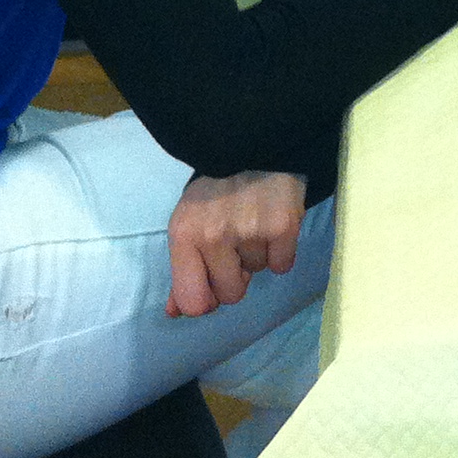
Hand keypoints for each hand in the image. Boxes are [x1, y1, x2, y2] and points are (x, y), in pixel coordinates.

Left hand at [165, 169, 307, 317]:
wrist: (254, 144)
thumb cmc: (215, 190)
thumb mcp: (190, 225)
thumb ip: (182, 270)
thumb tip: (175, 313)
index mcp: (184, 236)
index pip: (193, 301)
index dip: (208, 298)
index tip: (215, 281)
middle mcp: (213, 236)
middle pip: (231, 294)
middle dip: (237, 275)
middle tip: (238, 244)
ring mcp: (249, 230)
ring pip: (258, 274)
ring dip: (258, 254)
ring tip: (255, 222)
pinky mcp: (282, 225)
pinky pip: (282, 264)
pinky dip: (281, 250)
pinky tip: (274, 225)